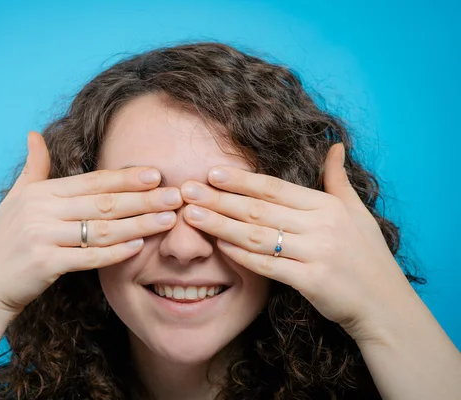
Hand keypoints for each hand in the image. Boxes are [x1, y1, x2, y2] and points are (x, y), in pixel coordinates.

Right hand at [0, 131, 182, 317]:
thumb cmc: (4, 240)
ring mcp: (42, 236)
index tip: (156, 174)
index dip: (126, 177)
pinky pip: (88, 257)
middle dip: (143, 199)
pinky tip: (139, 246)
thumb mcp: (16, 199)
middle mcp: (42, 210)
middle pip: (103, 203)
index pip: (93, 182)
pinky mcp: (44, 264)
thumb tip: (34, 134)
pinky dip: (115, 253)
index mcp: (41, 193)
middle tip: (175, 195)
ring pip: (101, 229)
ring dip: (139, 224)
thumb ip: (33, 168)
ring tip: (167, 219)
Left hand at [180, 143, 415, 340]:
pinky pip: (268, 266)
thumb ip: (338, 179)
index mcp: (327, 206)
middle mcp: (321, 226)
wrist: (384, 303)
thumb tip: (335, 146)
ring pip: (258, 235)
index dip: (242, 180)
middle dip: (219, 199)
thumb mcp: (356, 211)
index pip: (275, 188)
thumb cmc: (367, 254)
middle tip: (188, 190)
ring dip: (221, 225)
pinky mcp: (311, 281)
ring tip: (193, 215)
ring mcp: (316, 254)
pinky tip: (219, 246)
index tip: (212, 173)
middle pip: (259, 209)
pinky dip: (242, 255)